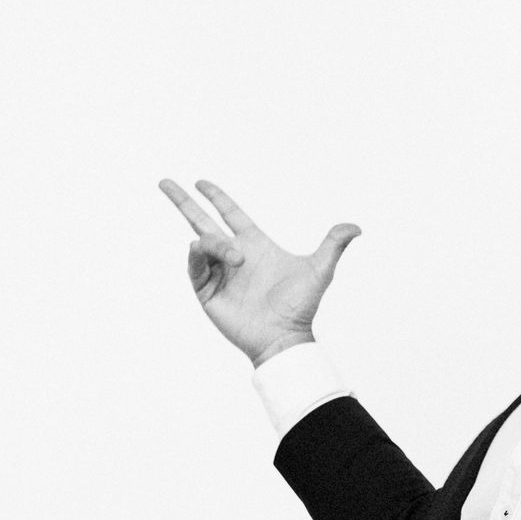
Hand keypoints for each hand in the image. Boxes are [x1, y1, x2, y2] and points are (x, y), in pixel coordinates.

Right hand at [157, 178, 360, 366]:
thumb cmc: (301, 307)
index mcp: (254, 245)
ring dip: (215, 245)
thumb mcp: (319, 271)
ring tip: (237, 260)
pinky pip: (195, 268)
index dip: (216, 197)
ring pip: (202, 244)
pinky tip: (203, 252)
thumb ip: (333, 245)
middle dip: (183, 201)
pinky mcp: (207, 292)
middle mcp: (232, 256)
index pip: (229, 213)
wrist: (284, 338)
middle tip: (164, 181)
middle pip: (201, 221)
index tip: (202, 183)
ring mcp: (218, 274)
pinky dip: (198, 257)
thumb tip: (356, 226)